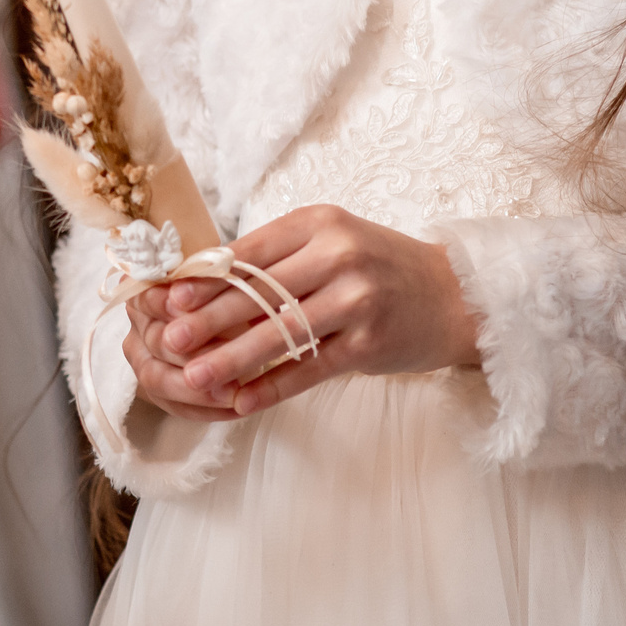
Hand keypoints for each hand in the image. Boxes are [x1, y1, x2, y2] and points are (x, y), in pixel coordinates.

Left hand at [157, 205, 481, 416]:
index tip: (169, 298)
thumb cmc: (378, 268)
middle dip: (210, 319)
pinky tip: (242, 401)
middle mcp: (339, 256)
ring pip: (281, 333)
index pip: (251, 251)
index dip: (207, 278)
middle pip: (260, 292)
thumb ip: (277, 259)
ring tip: (196, 377)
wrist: (455, 297)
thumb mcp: (331, 244)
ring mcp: (358, 300)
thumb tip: (203, 282)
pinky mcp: (371, 343)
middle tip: (170, 340)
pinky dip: (273, 387)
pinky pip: (310, 368)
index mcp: (319, 223)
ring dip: (233, 359)